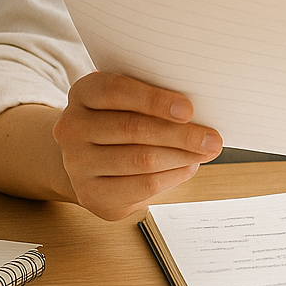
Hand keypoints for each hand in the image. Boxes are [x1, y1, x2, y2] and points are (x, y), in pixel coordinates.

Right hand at [51, 71, 221, 219]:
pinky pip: (141, 186)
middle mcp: (72, 127)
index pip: (116, 91)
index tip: (188, 109)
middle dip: (180, 134)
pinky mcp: (91, 194)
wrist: (88, 157)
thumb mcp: (128, 98)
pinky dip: (172, 176)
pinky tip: (189, 166)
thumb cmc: (121, 117)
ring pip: (140, 160)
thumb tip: (203, 106)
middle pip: (133, 129)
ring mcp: (77, 163)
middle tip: (213, 138)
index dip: (154, 100)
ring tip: (207, 151)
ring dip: (182, 156)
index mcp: (83, 93)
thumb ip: (153, 94)